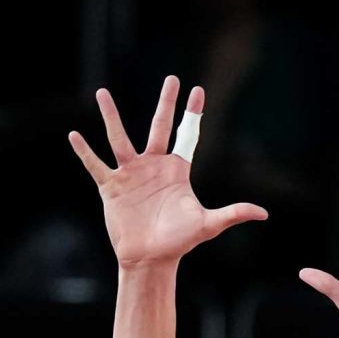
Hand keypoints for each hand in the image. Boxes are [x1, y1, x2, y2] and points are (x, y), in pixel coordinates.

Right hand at [70, 79, 267, 269]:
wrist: (150, 259)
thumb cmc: (178, 242)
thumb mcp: (207, 225)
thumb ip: (233, 213)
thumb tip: (264, 213)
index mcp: (176, 170)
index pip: (186, 134)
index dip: (192, 113)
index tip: (198, 89)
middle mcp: (153, 165)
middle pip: (159, 126)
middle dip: (166, 103)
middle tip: (171, 78)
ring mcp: (130, 174)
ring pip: (119, 138)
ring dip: (111, 115)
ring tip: (102, 92)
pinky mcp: (111, 187)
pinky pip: (96, 165)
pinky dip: (85, 152)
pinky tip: (75, 135)